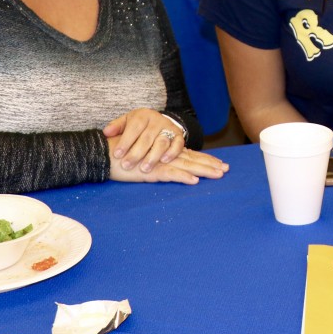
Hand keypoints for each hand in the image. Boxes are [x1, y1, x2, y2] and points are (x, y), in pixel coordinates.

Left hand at [104, 108, 185, 171]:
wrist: (159, 121)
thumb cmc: (139, 125)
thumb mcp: (127, 122)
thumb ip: (116, 126)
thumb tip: (106, 132)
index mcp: (143, 115)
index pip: (134, 128)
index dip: (125, 141)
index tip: (117, 154)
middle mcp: (157, 120)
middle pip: (147, 138)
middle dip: (136, 153)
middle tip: (126, 165)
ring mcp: (169, 128)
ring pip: (162, 142)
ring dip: (153, 156)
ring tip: (144, 168)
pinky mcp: (179, 136)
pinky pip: (178, 144)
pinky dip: (172, 153)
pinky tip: (164, 161)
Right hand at [106, 144, 228, 184]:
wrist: (105, 154)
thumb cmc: (124, 157)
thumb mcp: (145, 160)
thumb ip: (158, 162)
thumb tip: (173, 169)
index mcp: (166, 153)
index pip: (190, 155)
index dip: (206, 159)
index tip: (221, 164)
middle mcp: (165, 156)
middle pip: (193, 160)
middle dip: (210, 165)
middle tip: (227, 169)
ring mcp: (159, 162)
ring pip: (186, 166)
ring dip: (203, 170)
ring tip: (218, 174)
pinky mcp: (150, 170)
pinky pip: (169, 174)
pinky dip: (182, 177)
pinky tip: (193, 180)